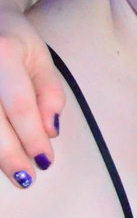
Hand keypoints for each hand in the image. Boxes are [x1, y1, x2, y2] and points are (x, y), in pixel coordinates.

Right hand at [0, 5, 63, 186]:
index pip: (20, 106)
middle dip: (9, 155)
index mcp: (4, 53)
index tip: (45, 161)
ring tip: (11, 173)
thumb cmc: (15, 38)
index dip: (32, 137)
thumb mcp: (40, 58)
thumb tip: (50, 131)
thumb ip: (50, 94)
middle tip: (26, 178)